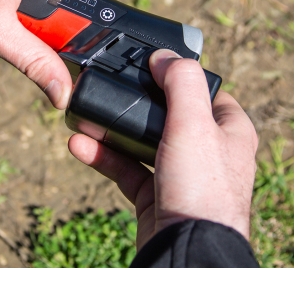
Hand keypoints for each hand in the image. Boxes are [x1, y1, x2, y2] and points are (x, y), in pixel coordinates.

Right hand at [68, 49, 257, 249]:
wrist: (185, 250)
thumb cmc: (201, 188)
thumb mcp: (194, 123)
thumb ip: (181, 82)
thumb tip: (164, 56)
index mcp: (228, 129)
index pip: (203, 90)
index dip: (178, 75)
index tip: (149, 64)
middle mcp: (206, 149)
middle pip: (166, 113)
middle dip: (134, 101)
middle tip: (111, 84)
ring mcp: (178, 172)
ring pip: (141, 140)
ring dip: (112, 128)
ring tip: (85, 114)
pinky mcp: (155, 192)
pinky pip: (125, 167)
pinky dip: (103, 155)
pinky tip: (79, 144)